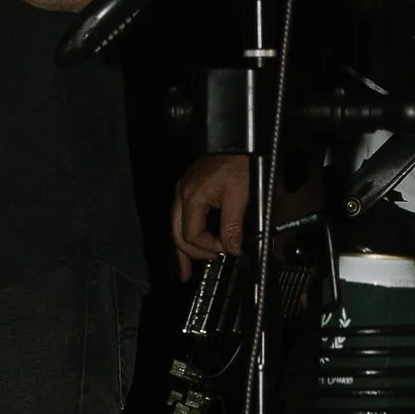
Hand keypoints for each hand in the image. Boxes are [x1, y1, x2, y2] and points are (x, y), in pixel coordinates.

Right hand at [172, 152, 249, 275]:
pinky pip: (181, 218)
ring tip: (183, 271)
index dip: (209, 248)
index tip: (228, 249)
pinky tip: (186, 245)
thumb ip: (233, 225)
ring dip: (182, 249)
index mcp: (192, 198)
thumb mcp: (239, 196)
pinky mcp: (188, 190)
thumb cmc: (237, 163)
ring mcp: (182, 192)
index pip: (192, 236)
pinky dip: (184, 234)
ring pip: (176, 227)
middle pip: (178, 235)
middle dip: (191, 254)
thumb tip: (232, 249)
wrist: (235, 142)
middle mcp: (181, 196)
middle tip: (203, 268)